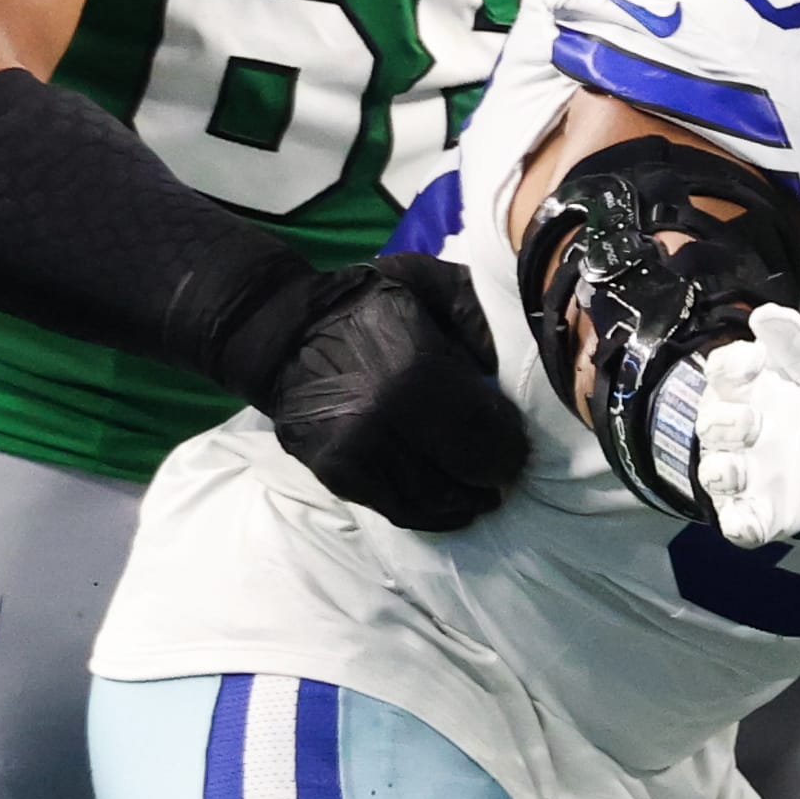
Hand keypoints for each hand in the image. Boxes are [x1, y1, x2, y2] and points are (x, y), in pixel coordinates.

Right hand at [260, 254, 530, 531]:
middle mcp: (386, 418)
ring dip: (466, 500)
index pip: (490, 433)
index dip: (512, 446)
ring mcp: (358, 451)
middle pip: (467, 472)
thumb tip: (515, 362)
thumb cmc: (366, 304)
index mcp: (418, 371)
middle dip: (493, 474)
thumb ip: (478, 315)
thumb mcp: (428, 283)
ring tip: (481, 492)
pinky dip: (432, 515)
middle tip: (504, 470)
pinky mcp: (337, 474)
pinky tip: (453, 507)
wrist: (282, 332)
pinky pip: (398, 510)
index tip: (517, 443)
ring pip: (435, 499)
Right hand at [681, 302, 799, 546]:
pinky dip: (738, 525)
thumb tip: (765, 315)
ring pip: (715, 474)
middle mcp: (734, 433)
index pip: (723, 372)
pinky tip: (744, 523)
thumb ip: (797, 338)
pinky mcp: (755, 512)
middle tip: (751, 422)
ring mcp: (741, 473)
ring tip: (731, 470)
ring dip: (722, 471)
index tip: (756, 359)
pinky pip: (737, 524)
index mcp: (745, 393)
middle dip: (726, 423)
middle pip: (712, 425)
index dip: (732, 364)